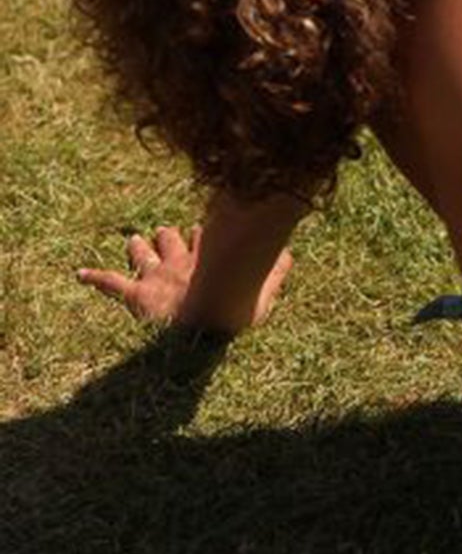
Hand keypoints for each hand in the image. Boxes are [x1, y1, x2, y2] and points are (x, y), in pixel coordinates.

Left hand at [76, 224, 292, 328]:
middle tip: (166, 233)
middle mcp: (180, 261)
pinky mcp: (138, 294)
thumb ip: (276, 272)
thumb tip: (289, 254)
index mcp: (208, 259)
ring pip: (142, 253)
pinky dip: (95, 278)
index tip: (204, 230)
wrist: (206, 323)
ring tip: (133, 241)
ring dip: (137, 248)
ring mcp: (157, 276)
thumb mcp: (263, 290)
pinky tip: (80, 274)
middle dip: (168, 237)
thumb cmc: (235, 309)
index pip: (204, 238)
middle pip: (171, 240)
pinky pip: (111, 283)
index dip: (203, 234)